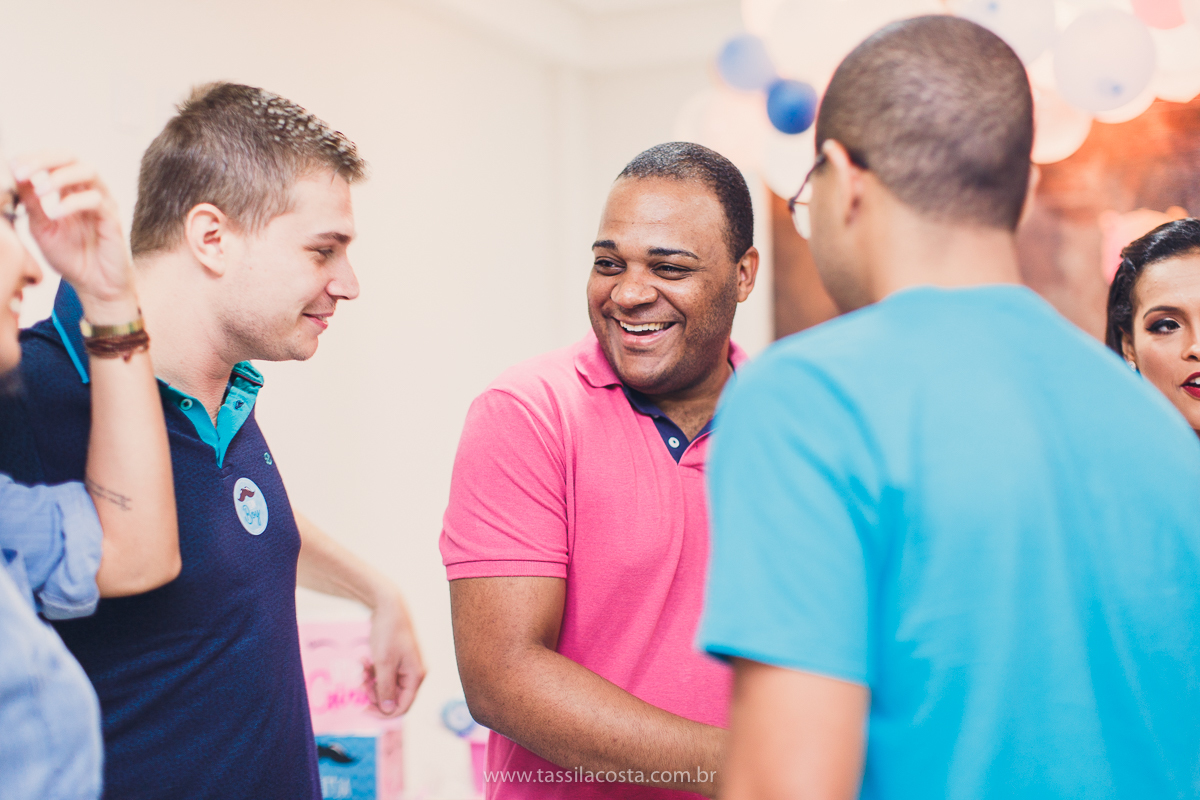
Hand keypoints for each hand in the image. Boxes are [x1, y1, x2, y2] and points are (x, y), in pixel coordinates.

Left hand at [11, 152, 136, 321]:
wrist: (94, 285)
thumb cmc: (71, 257)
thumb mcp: (40, 227)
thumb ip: (31, 203)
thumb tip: (15, 175)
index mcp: (69, 190)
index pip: (53, 160)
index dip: (32, 158)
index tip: (12, 166)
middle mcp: (88, 191)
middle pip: (71, 156)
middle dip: (44, 159)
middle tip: (22, 171)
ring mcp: (103, 203)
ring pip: (88, 171)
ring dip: (60, 176)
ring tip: (40, 191)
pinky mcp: (112, 219)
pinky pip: (96, 200)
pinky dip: (72, 203)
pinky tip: (56, 214)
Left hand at [362, 589, 424, 715]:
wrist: (388, 607)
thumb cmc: (388, 633)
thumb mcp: (383, 664)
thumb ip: (385, 690)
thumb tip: (389, 711)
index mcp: (415, 677)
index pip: (402, 707)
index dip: (382, 712)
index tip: (363, 707)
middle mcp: (413, 674)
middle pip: (393, 698)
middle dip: (374, 693)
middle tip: (359, 684)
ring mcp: (405, 667)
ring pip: (386, 687)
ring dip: (370, 682)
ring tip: (361, 668)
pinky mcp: (397, 660)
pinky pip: (383, 675)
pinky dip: (372, 672)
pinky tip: (364, 660)